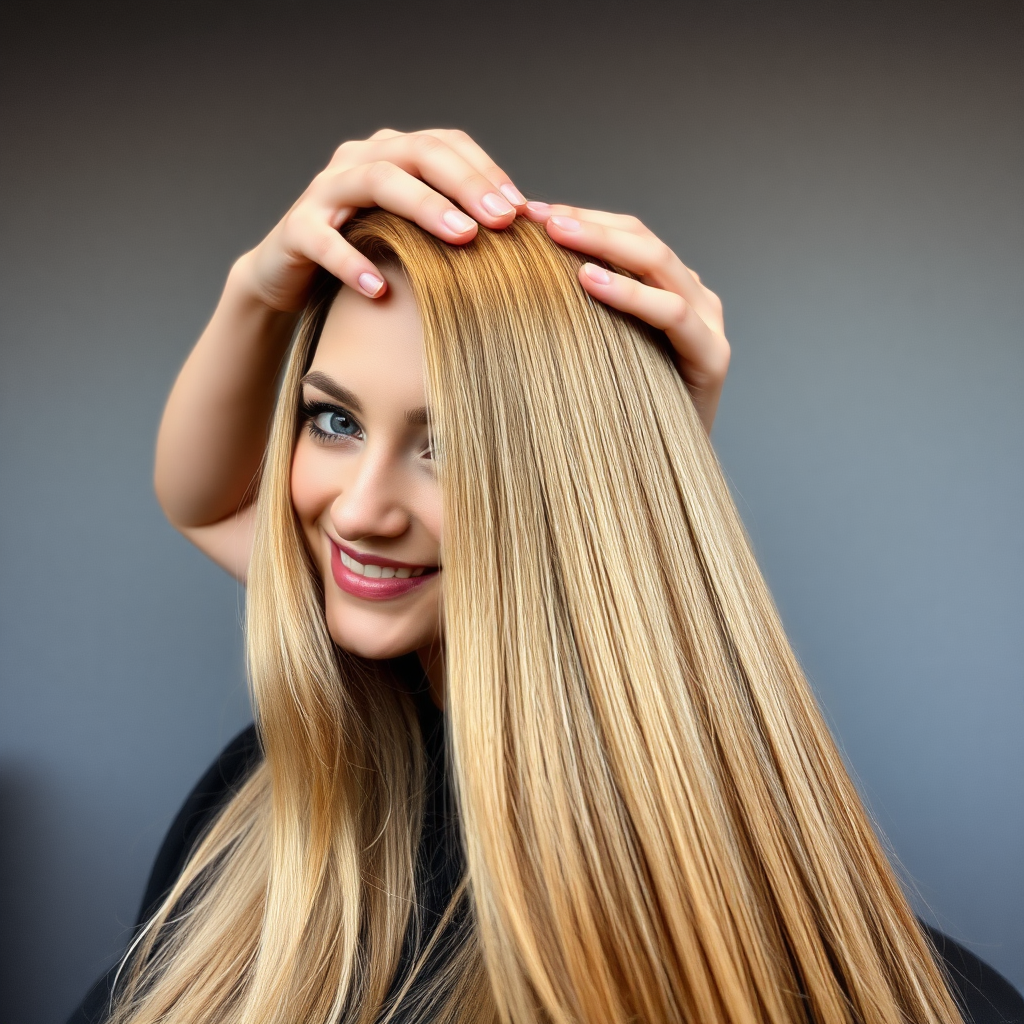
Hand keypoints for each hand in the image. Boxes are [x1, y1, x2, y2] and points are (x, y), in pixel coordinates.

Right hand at [237, 128, 526, 311]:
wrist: (290, 276)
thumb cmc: (367, 254)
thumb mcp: (413, 234)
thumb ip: (454, 223)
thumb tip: (523, 229)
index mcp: (392, 154)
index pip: (446, 144)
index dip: (486, 171)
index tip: (523, 209)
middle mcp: (358, 161)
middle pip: (418, 153)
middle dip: (466, 185)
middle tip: (502, 221)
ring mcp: (324, 190)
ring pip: (376, 181)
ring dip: (423, 207)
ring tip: (461, 237)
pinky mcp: (297, 229)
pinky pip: (324, 240)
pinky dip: (352, 262)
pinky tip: (380, 290)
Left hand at [523, 203, 729, 433]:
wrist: (657, 477)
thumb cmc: (616, 415)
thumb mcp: (589, 351)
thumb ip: (573, 311)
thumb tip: (512, 276)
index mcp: (665, 288)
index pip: (624, 236)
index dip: (581, 218)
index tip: (529, 214)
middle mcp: (692, 298)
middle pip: (641, 240)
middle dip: (588, 223)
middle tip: (538, 217)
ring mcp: (707, 323)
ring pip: (658, 264)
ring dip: (605, 245)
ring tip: (558, 236)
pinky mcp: (712, 356)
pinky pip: (672, 312)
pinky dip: (631, 294)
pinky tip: (589, 282)